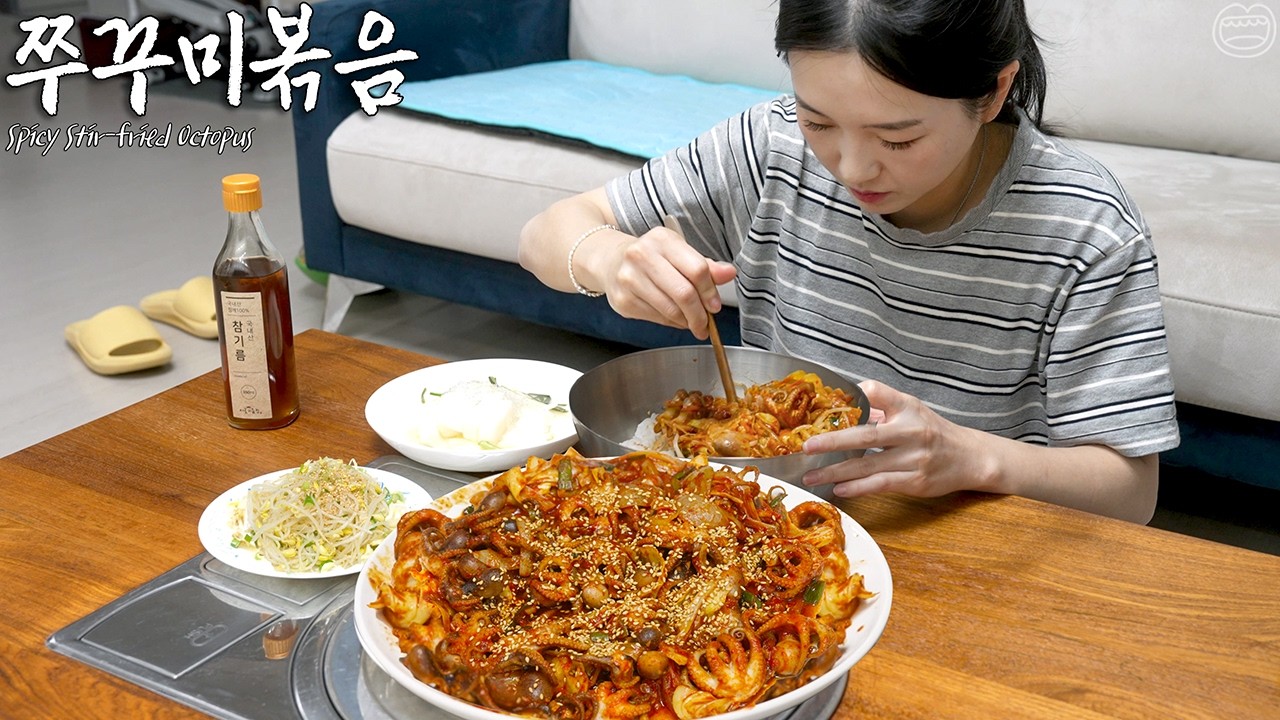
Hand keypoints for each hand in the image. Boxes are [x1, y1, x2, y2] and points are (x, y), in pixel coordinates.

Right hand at [598, 224, 735, 339]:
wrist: (610, 260)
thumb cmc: (650, 256)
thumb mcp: (678, 252)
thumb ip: (705, 265)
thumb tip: (729, 273)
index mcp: (662, 239)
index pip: (697, 269)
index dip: (710, 292)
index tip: (714, 305)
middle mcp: (642, 255)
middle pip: (684, 293)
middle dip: (700, 314)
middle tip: (706, 323)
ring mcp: (629, 279)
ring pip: (670, 310)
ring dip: (686, 321)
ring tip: (690, 321)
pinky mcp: (622, 301)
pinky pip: (656, 318)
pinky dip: (670, 322)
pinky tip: (672, 317)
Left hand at [800, 380, 990, 498]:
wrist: (969, 456)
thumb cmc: (931, 431)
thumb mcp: (910, 408)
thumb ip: (879, 404)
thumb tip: (843, 400)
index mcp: (906, 408)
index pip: (875, 394)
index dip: (851, 398)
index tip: (822, 407)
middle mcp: (911, 431)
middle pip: (866, 435)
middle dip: (832, 441)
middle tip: (806, 447)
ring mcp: (914, 458)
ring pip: (868, 465)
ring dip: (836, 472)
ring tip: (811, 476)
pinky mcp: (916, 481)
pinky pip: (881, 484)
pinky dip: (858, 487)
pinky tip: (839, 489)